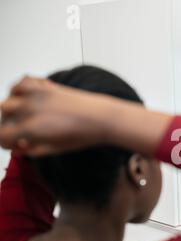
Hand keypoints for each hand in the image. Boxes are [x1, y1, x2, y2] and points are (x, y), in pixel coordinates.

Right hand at [0, 76, 119, 155]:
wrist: (102, 118)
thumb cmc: (83, 134)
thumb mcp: (56, 149)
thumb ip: (33, 150)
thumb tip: (18, 149)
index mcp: (31, 128)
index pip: (3, 134)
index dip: (6, 142)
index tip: (14, 145)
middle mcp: (30, 109)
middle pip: (4, 114)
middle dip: (7, 124)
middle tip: (19, 133)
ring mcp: (38, 95)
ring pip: (10, 97)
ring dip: (12, 106)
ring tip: (22, 116)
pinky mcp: (46, 86)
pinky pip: (24, 81)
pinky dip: (22, 88)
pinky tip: (30, 97)